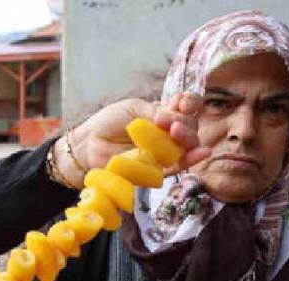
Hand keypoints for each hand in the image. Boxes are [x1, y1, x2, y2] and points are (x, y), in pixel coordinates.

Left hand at [55, 92, 210, 187]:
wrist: (88, 144)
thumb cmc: (107, 123)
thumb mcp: (133, 109)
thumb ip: (155, 112)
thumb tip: (176, 116)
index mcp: (163, 114)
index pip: (186, 107)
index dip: (190, 103)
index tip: (182, 102)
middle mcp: (167, 132)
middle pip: (190, 125)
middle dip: (184, 122)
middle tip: (166, 122)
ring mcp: (164, 151)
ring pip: (188, 145)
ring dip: (188, 137)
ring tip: (175, 133)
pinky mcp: (158, 169)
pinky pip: (179, 165)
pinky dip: (192, 159)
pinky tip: (201, 153)